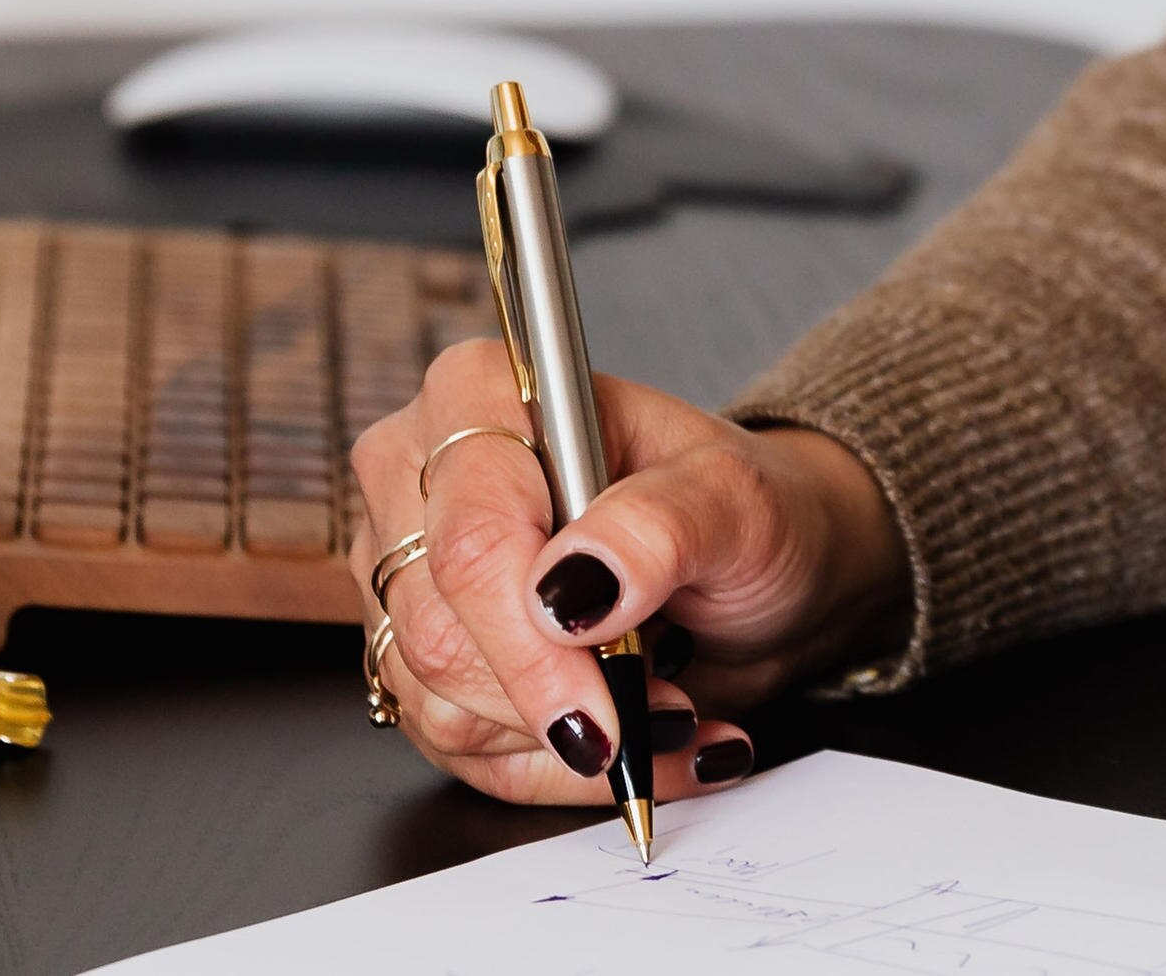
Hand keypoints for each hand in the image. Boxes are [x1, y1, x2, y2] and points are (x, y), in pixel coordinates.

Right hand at [346, 345, 910, 804]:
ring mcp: (407, 572)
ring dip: (565, 740)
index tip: (605, 707)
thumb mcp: (738, 502)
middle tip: (665, 702)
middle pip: (439, 631)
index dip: (532, 641)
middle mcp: (421, 478)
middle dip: (560, 696)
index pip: (471, 538)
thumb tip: (574, 582)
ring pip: (437, 700)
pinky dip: (556, 768)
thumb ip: (659, 527)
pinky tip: (635, 739)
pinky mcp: (417, 655)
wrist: (757, 574)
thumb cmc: (745, 510)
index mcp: (482, 397)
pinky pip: (454, 747)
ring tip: (666, 709)